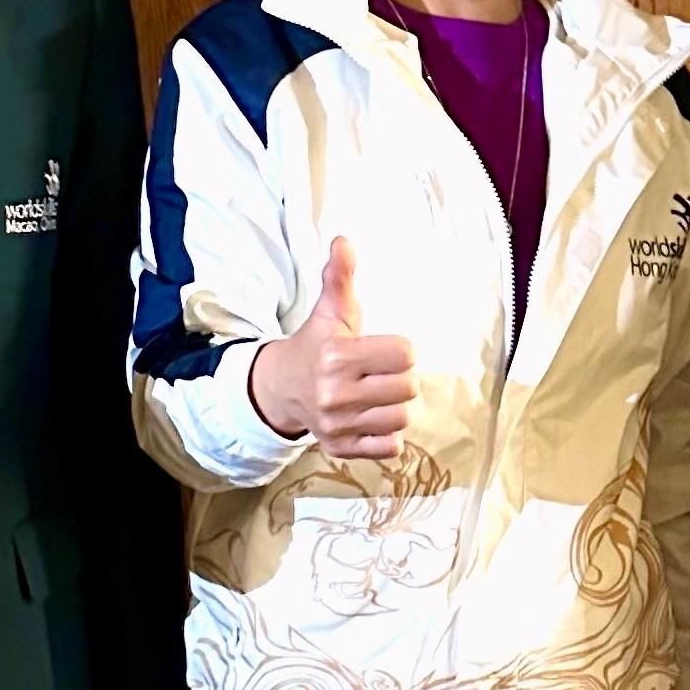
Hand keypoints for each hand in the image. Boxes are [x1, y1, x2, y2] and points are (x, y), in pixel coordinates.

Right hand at [249, 236, 417, 458]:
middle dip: (399, 378)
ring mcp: (338, 425)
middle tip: (380, 373)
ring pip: (401, 418)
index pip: (406, 354)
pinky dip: (387, 436)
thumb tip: (343, 241)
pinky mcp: (341, 448)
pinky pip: (389, 448)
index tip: (383, 350)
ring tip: (378, 396)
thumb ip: (340, 276)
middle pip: (408, 388)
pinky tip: (372, 418)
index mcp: (338, 356)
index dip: (400, 350)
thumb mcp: (331, 311)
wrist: (282, 387)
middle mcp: (336, 393)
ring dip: (395, 406)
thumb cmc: (318, 345)